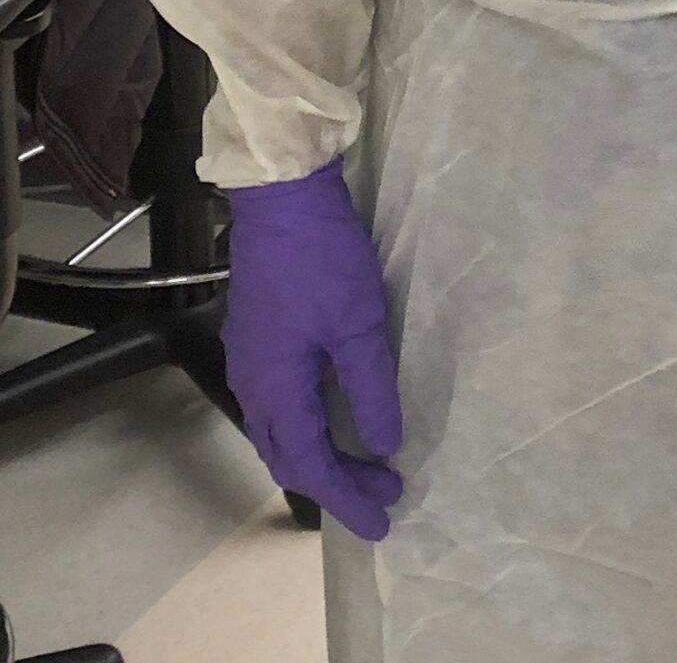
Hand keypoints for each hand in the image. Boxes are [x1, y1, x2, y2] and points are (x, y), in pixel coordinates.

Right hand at [223, 160, 403, 539]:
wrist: (281, 199)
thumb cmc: (323, 261)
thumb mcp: (360, 325)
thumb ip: (370, 389)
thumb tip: (384, 445)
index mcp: (277, 389)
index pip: (312, 466)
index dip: (348, 498)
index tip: (384, 519)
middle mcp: (253, 386)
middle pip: (290, 457)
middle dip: (338, 483)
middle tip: (386, 492)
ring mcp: (249, 362)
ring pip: (280, 433)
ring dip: (321, 455)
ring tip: (367, 465)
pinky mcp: (255, 339)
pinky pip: (278, 406)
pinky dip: (308, 427)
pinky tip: (335, 417)